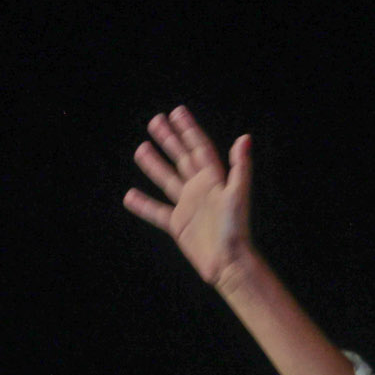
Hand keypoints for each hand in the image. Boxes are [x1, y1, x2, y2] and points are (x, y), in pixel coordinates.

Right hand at [123, 105, 254, 287]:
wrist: (229, 262)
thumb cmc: (236, 229)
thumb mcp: (238, 195)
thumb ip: (240, 167)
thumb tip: (244, 138)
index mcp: (214, 179)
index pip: (199, 148)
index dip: (188, 130)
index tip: (176, 112)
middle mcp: (200, 189)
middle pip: (181, 158)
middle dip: (169, 140)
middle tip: (155, 121)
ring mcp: (189, 206)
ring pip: (167, 180)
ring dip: (155, 164)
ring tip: (141, 148)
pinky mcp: (179, 224)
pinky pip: (157, 211)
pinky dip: (143, 204)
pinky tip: (129, 196)